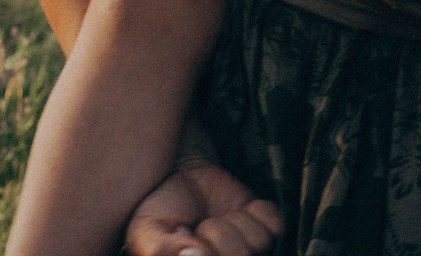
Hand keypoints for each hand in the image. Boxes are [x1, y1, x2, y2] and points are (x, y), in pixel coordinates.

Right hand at [122, 162, 282, 255]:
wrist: (179, 173)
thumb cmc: (161, 209)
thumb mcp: (146, 231)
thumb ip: (162, 249)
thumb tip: (195, 255)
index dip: (204, 251)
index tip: (189, 239)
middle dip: (216, 237)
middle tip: (201, 228)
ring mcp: (252, 251)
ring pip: (257, 243)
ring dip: (234, 223)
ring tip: (216, 219)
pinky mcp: (268, 230)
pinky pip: (274, 224)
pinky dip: (256, 211)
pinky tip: (238, 210)